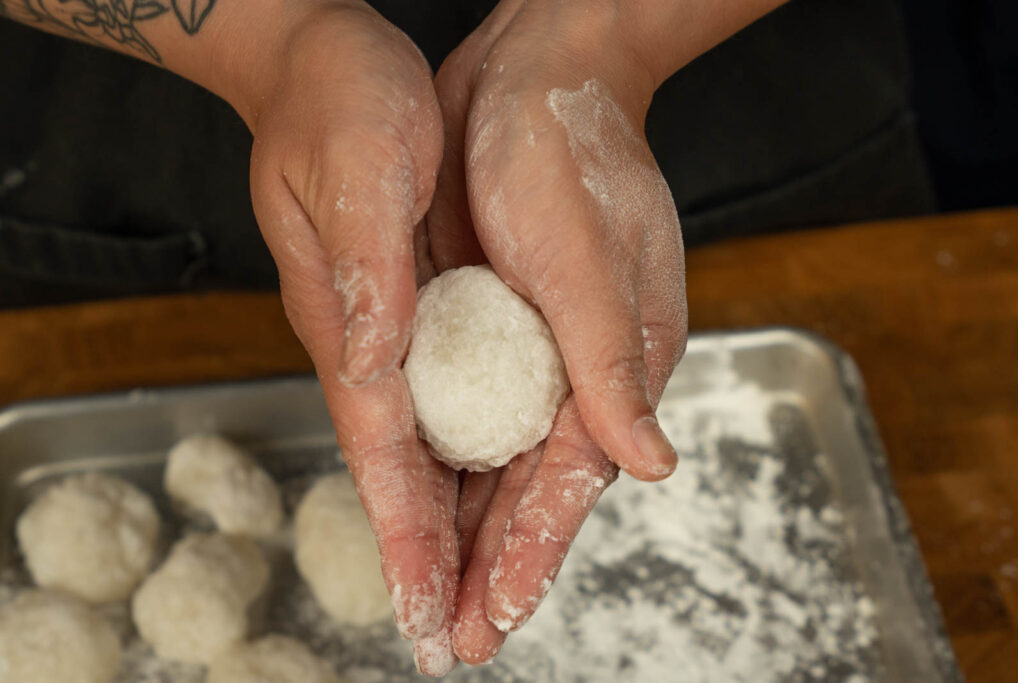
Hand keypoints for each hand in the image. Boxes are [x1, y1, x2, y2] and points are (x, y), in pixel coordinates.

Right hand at [242, 3, 458, 671]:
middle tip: (454, 638)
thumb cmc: (335, 104)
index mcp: (352, 323)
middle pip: (404, 471)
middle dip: (430, 557)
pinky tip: (487, 491)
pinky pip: (447, 399)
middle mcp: (370, 341)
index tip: (425, 609)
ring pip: (428, 448)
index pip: (383, 452)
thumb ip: (369, 273)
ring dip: (452, 524)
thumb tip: (374, 366)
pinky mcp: (417, 305)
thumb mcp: (362, 173)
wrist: (318, 59)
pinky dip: (464, 457)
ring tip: (478, 594)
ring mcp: (393, 328)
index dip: (406, 535)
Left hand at [427, 0, 687, 662]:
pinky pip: (470, 414)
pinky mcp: (493, 328)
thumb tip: (649, 464)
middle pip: (531, 489)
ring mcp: (534, 353)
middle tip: (459, 637)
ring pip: (496, 463)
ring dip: (469, 532)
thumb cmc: (570, 157)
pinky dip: (450, 466)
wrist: (534, 78)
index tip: (498, 616)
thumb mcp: (590, 261)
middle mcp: (577, 369)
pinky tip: (428, 505)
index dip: (533, 553)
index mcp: (615, 362)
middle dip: (495, 566)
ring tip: (438, 597)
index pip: (570, 480)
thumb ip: (615, 366)